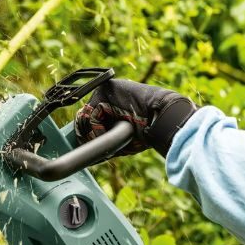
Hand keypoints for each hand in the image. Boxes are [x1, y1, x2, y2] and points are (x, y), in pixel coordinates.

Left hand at [74, 79, 196, 156]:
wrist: (161, 117)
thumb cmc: (147, 130)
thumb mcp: (122, 137)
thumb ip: (105, 141)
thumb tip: (87, 153)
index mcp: (110, 105)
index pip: (89, 119)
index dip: (88, 134)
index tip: (90, 146)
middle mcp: (105, 96)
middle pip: (83, 117)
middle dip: (86, 134)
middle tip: (95, 146)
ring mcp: (104, 91)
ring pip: (84, 116)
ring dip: (91, 133)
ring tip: (105, 140)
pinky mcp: (104, 91)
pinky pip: (90, 114)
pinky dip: (95, 128)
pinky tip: (106, 132)